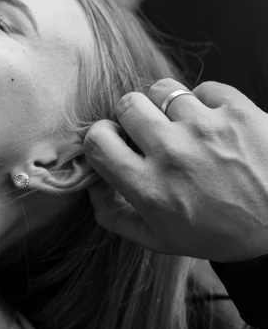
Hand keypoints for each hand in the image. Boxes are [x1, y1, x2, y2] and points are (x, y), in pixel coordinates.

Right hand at [83, 78, 267, 261]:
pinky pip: (205, 88)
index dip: (103, 137)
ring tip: (185, 126)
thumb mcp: (160, 240)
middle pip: (127, 105)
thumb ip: (114, 216)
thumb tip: (89, 186)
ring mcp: (206, 129)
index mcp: (149, 188)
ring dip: (169, 107)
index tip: (118, 144)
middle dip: (134, 117)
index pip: (97, 139)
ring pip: (162, 89)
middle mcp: (173, 154)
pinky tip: (215, 125)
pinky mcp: (239, 113)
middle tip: (152, 133)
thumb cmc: (220, 236)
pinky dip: (206, 103)